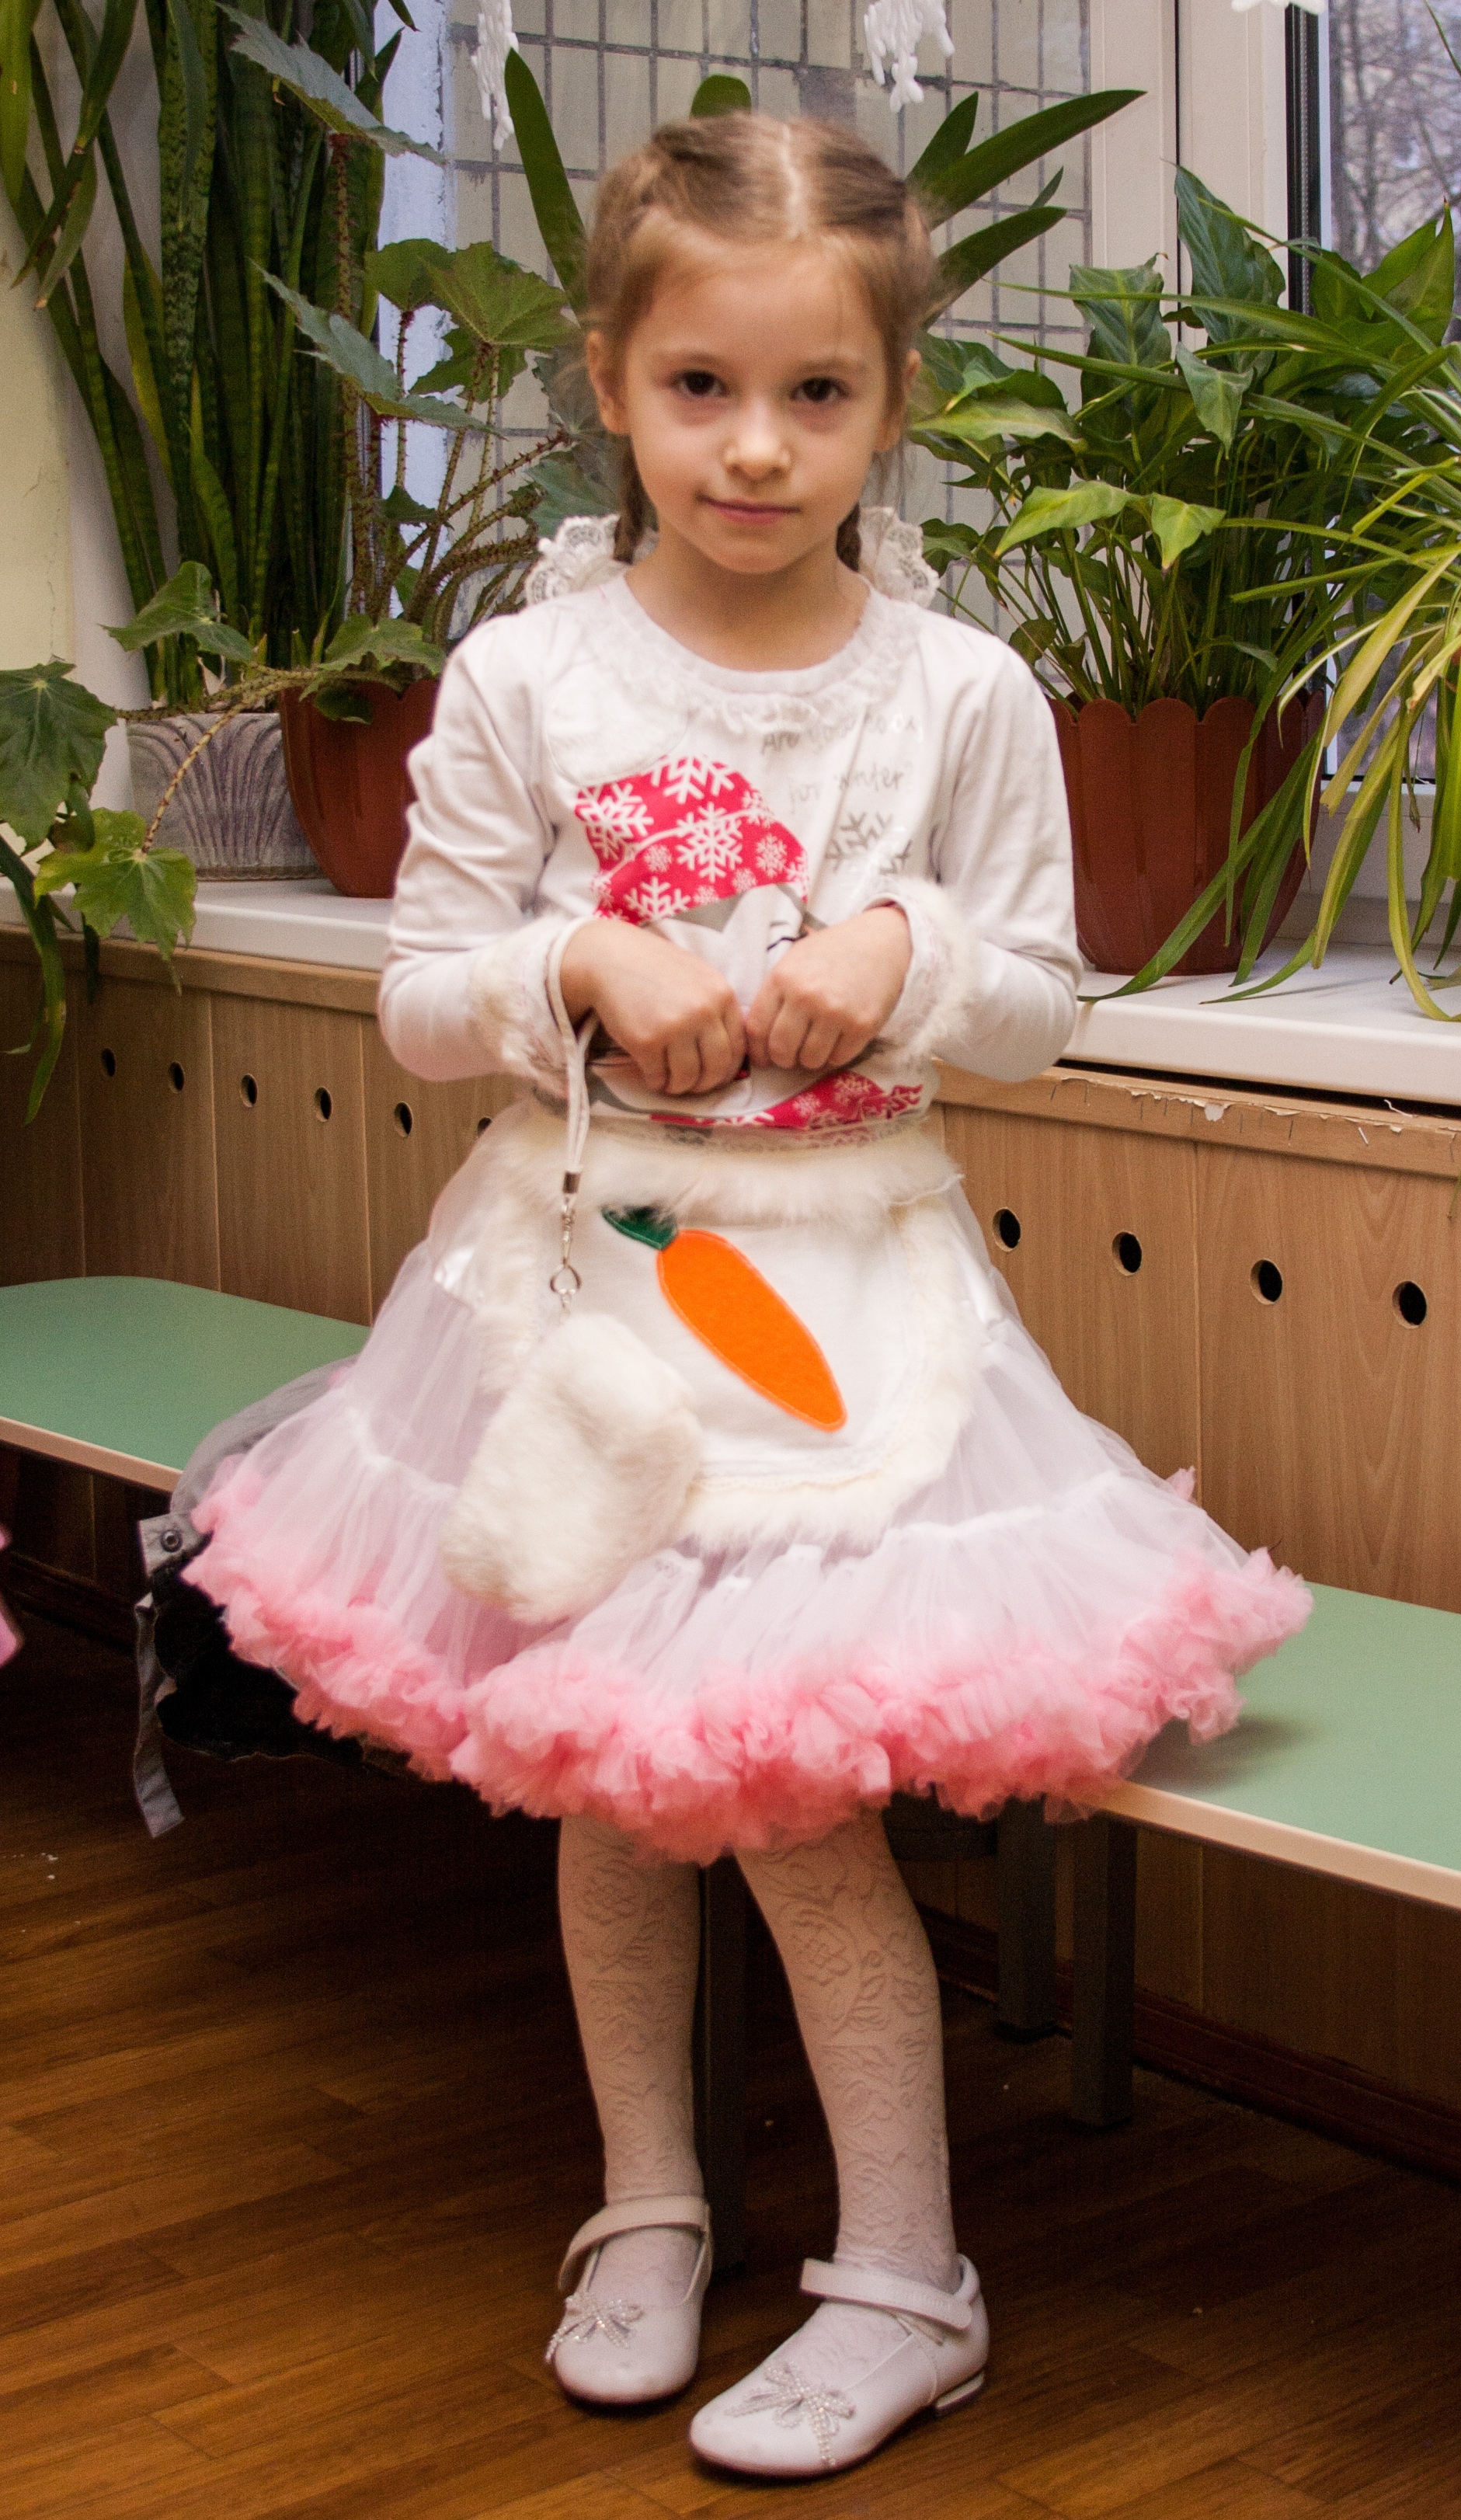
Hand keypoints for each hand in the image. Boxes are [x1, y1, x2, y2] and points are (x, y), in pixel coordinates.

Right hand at [559, 921, 746, 1095]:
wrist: (611, 958)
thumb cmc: (656, 970)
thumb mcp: (699, 978)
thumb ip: (717, 1009)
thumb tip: (730, 1054)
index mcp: (722, 995)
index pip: (737, 1047)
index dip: (727, 1069)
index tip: (715, 1076)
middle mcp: (703, 1011)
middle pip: (717, 1067)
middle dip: (705, 1084)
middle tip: (693, 1085)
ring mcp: (675, 1027)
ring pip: (688, 1078)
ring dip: (678, 1087)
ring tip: (670, 1082)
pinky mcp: (646, 1041)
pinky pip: (658, 1077)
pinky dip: (655, 1081)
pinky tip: (652, 1074)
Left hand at [745, 907, 910, 1072]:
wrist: (879, 942)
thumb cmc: (831, 953)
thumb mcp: (793, 961)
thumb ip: (774, 994)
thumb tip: (756, 1037)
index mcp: (783, 979)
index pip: (757, 1029)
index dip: (758, 1051)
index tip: (764, 1058)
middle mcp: (806, 996)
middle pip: (781, 1049)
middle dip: (783, 1059)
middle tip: (791, 1056)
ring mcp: (835, 1012)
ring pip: (810, 1060)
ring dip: (811, 1059)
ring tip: (816, 1045)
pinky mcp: (861, 1025)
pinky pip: (838, 1058)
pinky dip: (835, 1055)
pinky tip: (838, 1039)